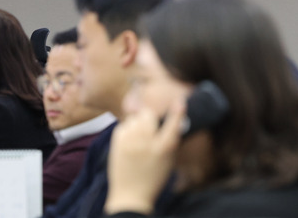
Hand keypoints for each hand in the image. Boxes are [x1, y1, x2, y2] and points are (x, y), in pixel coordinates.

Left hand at [105, 99, 185, 214]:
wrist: (131, 195)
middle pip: (149, 114)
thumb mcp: (168, 160)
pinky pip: (124, 124)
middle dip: (150, 118)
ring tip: (139, 138)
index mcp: (164, 149)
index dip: (178, 112)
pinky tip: (130, 141)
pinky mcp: (117, 142)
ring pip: (134, 117)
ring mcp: (130, 141)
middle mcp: (147, 143)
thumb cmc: (153, 177)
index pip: (173, 125)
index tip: (180, 102)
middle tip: (150, 128)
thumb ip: (170, 139)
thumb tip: (170, 117)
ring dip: (138, 123)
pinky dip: (128, 130)